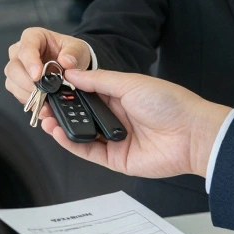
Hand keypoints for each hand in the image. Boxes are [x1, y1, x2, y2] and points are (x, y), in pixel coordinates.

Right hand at [4, 27, 92, 100]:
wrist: (71, 65)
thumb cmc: (70, 52)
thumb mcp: (78, 49)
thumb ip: (73, 53)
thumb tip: (66, 61)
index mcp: (33, 37)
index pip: (26, 48)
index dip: (30, 62)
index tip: (37, 76)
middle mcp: (20, 51)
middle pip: (14, 67)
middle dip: (27, 82)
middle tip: (42, 91)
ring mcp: (17, 68)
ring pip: (12, 82)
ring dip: (28, 94)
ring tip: (44, 99)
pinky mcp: (18, 84)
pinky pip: (17, 94)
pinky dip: (30, 101)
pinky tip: (42, 104)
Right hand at [35, 68, 230, 179]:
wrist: (192, 134)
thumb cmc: (170, 104)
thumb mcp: (131, 83)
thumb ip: (99, 80)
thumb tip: (72, 73)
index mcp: (120, 96)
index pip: (86, 92)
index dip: (67, 90)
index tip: (49, 85)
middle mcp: (115, 117)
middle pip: (80, 114)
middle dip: (60, 110)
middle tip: (41, 104)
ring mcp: (115, 138)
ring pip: (81, 133)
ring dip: (62, 126)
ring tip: (45, 118)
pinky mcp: (116, 159)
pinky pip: (88, 152)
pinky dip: (72, 144)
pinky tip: (58, 132)